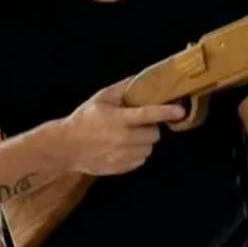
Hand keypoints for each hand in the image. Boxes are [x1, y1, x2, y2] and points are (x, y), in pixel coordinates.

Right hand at [55, 80, 184, 176]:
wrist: (67, 147)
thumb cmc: (85, 118)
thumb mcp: (102, 98)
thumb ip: (124, 88)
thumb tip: (145, 79)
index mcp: (119, 119)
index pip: (148, 115)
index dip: (166, 112)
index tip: (180, 111)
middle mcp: (124, 139)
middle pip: (154, 134)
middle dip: (150, 127)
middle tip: (136, 123)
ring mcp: (124, 156)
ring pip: (149, 148)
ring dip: (144, 141)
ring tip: (128, 135)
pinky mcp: (123, 167)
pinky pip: (141, 159)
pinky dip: (137, 152)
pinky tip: (122, 147)